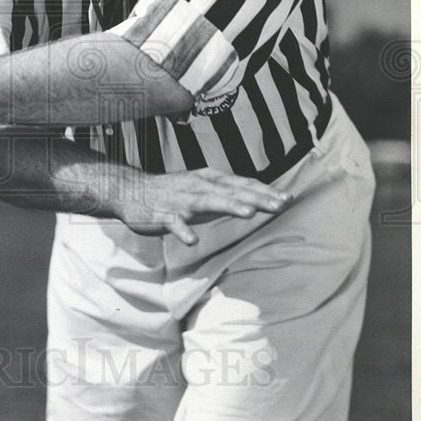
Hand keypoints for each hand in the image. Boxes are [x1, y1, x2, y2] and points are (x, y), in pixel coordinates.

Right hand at [113, 167, 291, 245]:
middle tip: (280, 204)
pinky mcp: (162, 215)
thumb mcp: (203, 190)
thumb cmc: (172, 192)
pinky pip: (173, 224)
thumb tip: (258, 201)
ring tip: (248, 212)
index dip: (264, 191)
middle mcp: (197, 186)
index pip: (242, 184)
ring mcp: (180, 200)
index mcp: (209, 180)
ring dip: (228, 205)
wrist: (132, 191)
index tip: (288, 199)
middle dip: (256, 197)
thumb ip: (227, 195)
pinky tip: (192, 240)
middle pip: (231, 191)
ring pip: (206, 201)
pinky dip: (182, 231)